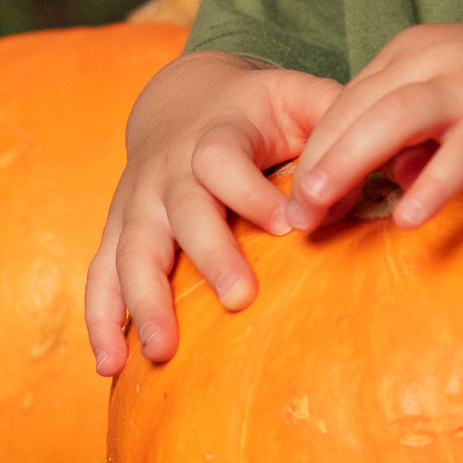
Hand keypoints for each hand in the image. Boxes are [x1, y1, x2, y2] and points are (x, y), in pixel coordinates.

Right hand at [86, 49, 340, 372]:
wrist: (182, 101)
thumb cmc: (258, 112)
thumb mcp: (298, 96)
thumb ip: (334, 119)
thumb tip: (361, 170)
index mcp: (214, 136)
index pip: (222, 159)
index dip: (251, 191)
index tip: (289, 224)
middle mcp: (168, 172)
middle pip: (181, 211)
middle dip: (208, 254)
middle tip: (238, 298)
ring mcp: (137, 206)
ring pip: (131, 252)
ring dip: (144, 302)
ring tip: (160, 351)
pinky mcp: (119, 235)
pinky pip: (101, 277)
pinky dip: (102, 321)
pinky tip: (111, 366)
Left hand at [286, 22, 462, 233]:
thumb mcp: (459, 105)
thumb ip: (418, 136)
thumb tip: (391, 178)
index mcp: (411, 53)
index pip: (344, 103)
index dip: (312, 153)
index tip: (292, 202)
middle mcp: (431, 60)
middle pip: (354, 110)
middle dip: (314, 165)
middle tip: (288, 218)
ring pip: (390, 120)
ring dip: (345, 164)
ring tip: (316, 208)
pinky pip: (459, 154)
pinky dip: (429, 185)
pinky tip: (405, 219)